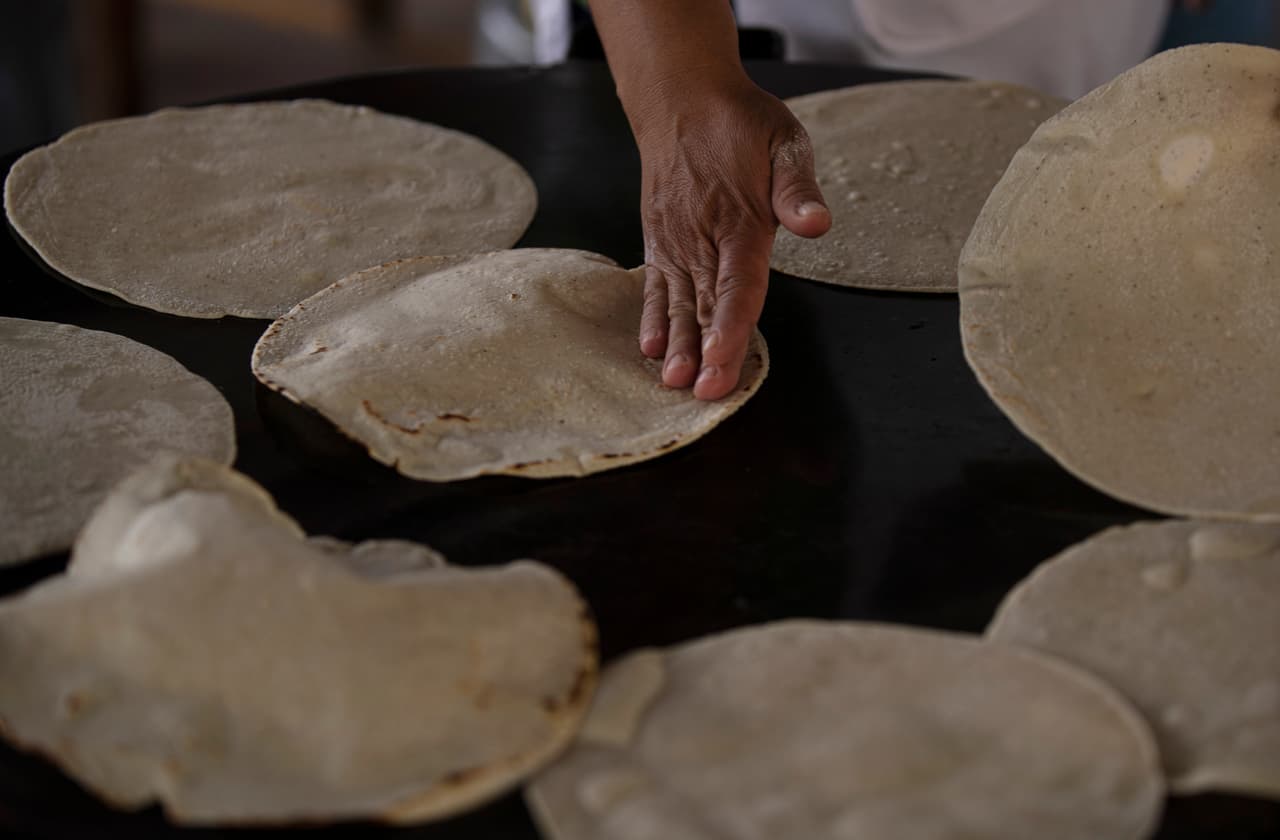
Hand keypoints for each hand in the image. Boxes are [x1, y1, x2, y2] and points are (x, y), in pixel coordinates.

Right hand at [632, 74, 830, 399]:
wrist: (681, 101)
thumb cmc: (739, 124)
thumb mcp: (784, 141)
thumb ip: (797, 188)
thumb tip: (815, 223)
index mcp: (739, 219)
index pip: (737, 282)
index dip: (731, 322)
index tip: (723, 355)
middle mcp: (702, 237)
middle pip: (705, 304)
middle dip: (705, 352)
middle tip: (705, 393)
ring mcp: (675, 242)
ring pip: (677, 302)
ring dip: (677, 345)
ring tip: (674, 381)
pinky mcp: (659, 242)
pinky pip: (654, 287)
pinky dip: (652, 318)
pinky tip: (651, 349)